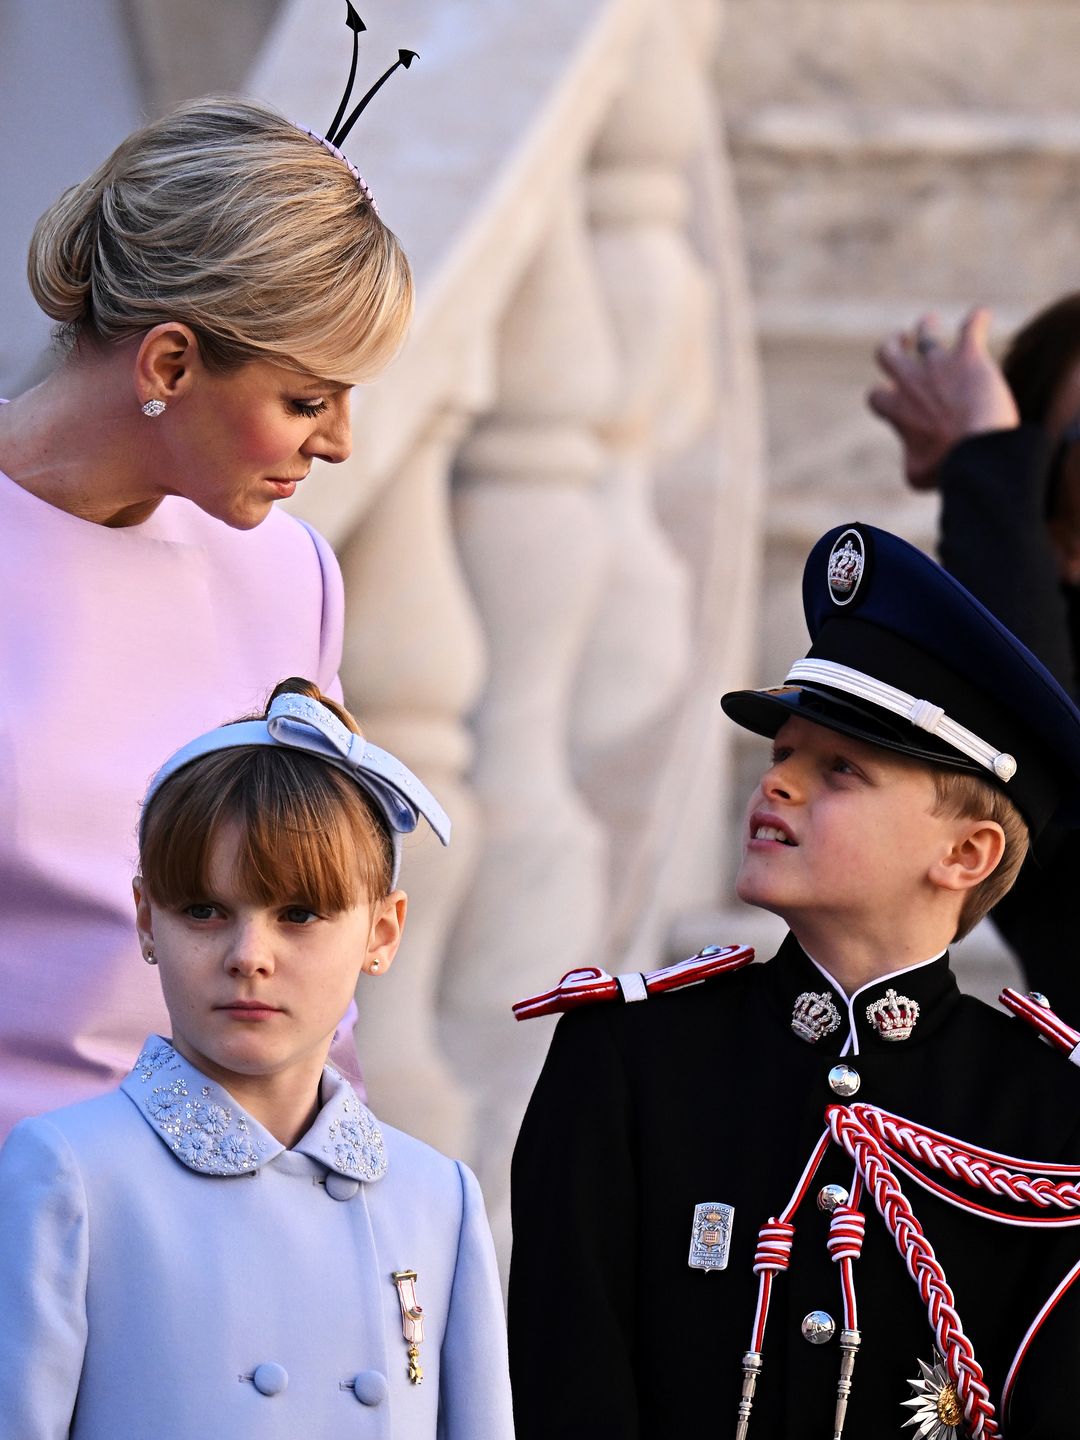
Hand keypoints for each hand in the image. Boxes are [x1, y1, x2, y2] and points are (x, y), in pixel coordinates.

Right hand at [867, 308, 1019, 489]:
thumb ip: (910, 461)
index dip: (884, 394)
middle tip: (903, 341)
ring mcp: (939, 366)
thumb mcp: (917, 476)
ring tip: (931, 323)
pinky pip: (971, 327)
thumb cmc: (946, 466)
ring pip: (925, 332)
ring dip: (927, 326)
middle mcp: (912, 383)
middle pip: (888, 351)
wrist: (977, 449)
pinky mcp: (968, 357)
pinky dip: (976, 320)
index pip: (876, 395)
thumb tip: (914, 461)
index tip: (895, 396)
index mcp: (897, 411)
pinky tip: (981, 317)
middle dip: (894, 344)